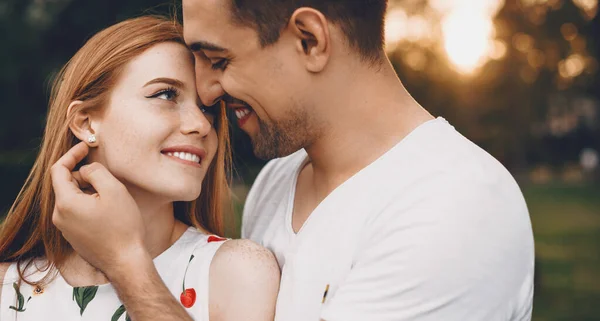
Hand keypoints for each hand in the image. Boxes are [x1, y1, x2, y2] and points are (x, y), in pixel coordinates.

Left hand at [51, 142, 147, 278]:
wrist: (126, 261)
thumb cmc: (123, 226)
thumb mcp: (113, 189)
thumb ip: (95, 171)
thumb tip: (85, 170)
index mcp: (66, 202)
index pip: (58, 169)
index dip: (72, 154)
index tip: (86, 147)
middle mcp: (59, 216)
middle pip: (65, 184)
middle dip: (83, 175)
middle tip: (106, 176)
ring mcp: (65, 228)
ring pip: (71, 198)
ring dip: (87, 190)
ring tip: (110, 194)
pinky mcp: (74, 237)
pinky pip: (76, 212)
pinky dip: (87, 204)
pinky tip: (107, 210)